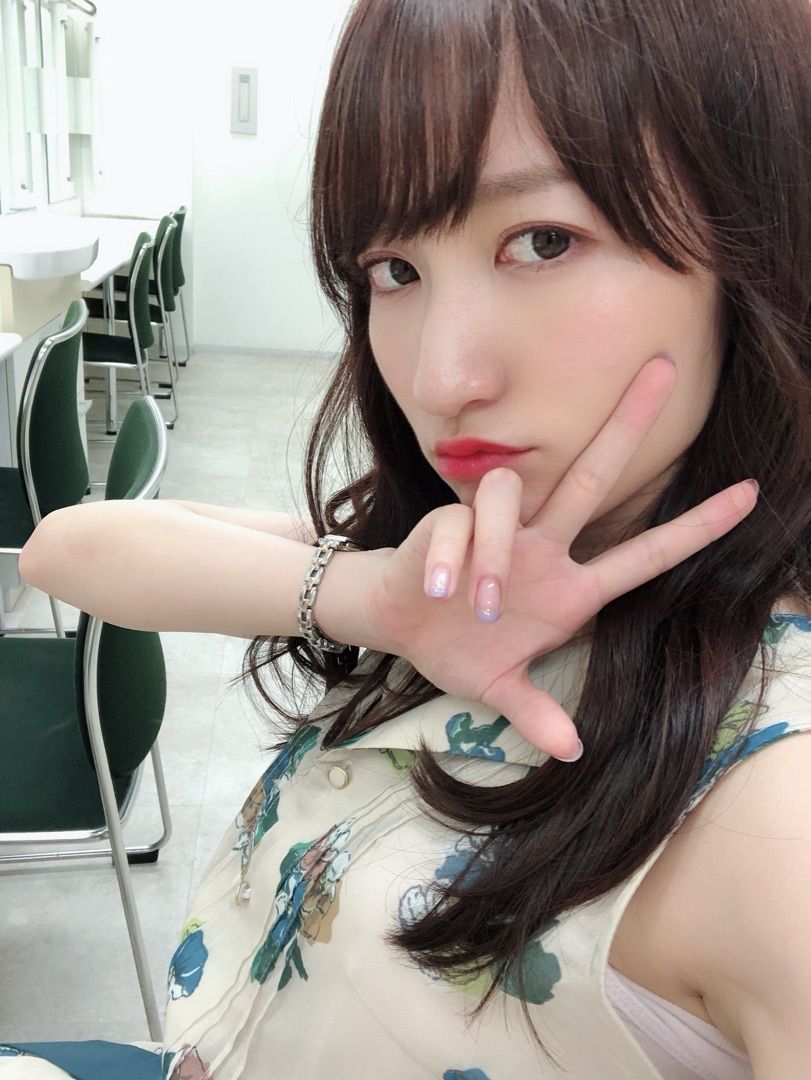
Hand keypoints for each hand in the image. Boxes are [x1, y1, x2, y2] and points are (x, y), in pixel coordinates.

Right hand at [365, 356, 757, 759]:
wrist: (400, 621)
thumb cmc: (458, 646)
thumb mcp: (500, 688)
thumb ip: (535, 714)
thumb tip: (573, 751)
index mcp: (571, 590)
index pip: (644, 554)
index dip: (696, 528)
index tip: (750, 494)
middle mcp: (544, 548)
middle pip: (593, 478)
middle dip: (628, 425)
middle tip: (665, 370)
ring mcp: (500, 530)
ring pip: (514, 499)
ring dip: (497, 556)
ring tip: (478, 606)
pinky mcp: (452, 521)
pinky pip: (460, 525)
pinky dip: (457, 559)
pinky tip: (444, 591)